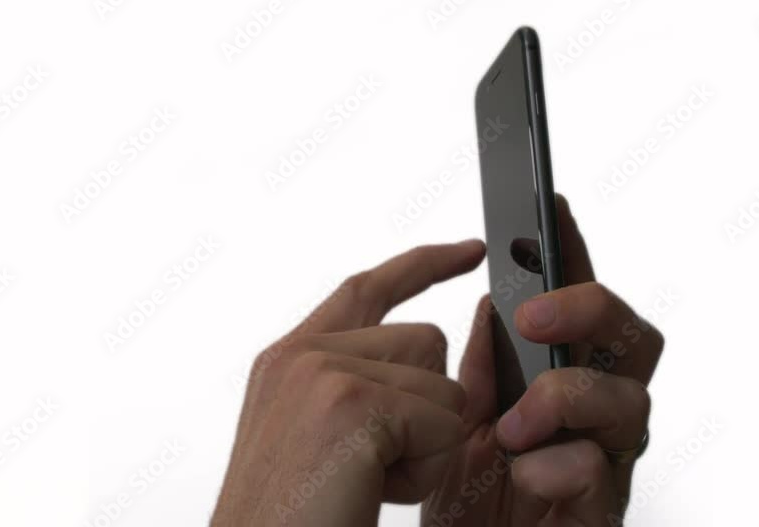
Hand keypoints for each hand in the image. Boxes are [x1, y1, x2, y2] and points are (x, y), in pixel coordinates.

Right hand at [212, 240, 486, 525]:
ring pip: (442, 381)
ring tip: (366, 482)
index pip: (369, 288)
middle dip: (425, 410)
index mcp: (289, 360)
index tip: (469, 249)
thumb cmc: (294, 520)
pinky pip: (442, 421)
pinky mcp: (349, 401)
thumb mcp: (318, 438)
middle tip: (369, 467)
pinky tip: (370, 493)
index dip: (424, 265)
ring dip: (425, 444)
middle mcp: (301, 355)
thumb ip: (358, 384)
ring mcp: (321, 371)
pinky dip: (423, 470)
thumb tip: (428, 345)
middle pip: (427, 340)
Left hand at [423, 196, 663, 525]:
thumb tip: (493, 302)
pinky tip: (523, 474)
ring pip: (632, 401)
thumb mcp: (459, 416)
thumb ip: (485, 364)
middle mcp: (594, 412)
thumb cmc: (466, 493)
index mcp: (559, 378)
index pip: (580, 304)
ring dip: (566, 398)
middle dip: (589, 309)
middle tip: (533, 315)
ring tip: (511, 424)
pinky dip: (557, 467)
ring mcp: (606, 460)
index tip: (549, 204)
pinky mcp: (602, 510)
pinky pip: (603, 473)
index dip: (573, 251)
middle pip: (633, 336)